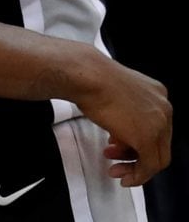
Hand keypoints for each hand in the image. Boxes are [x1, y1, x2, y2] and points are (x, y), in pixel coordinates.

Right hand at [75, 55, 171, 186]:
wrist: (87, 76)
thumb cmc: (94, 79)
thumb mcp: (117, 95)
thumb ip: (128, 113)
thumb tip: (123, 135)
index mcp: (158, 93)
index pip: (158, 128)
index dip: (140, 140)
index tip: (124, 149)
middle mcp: (163, 108)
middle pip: (159, 144)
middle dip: (136, 156)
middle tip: (118, 160)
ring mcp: (158, 123)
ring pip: (156, 157)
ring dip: (134, 167)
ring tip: (115, 168)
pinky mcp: (147, 138)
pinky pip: (148, 166)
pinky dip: (136, 175)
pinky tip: (122, 173)